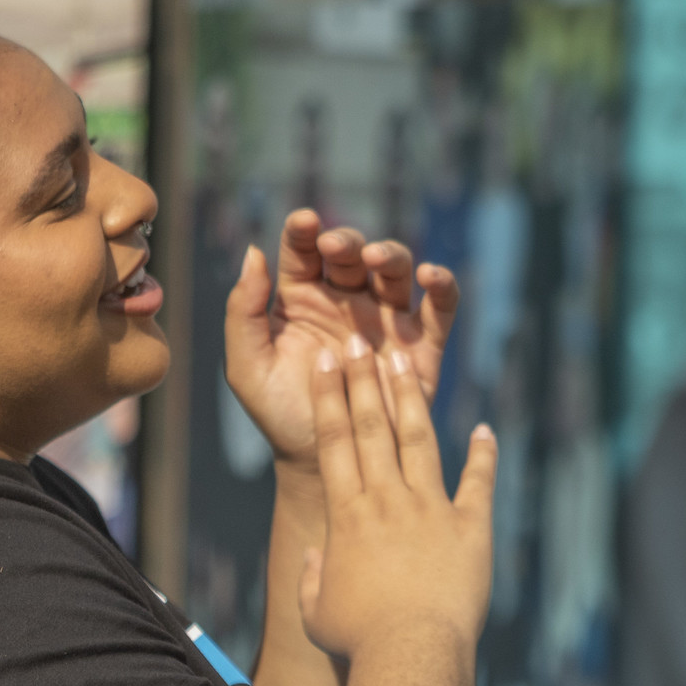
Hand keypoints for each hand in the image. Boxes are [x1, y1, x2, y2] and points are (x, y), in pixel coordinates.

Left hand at [225, 209, 458, 467]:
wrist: (325, 464)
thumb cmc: (280, 415)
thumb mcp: (247, 367)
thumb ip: (242, 311)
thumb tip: (254, 251)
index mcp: (303, 299)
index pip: (304, 252)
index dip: (304, 231)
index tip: (304, 221)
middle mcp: (347, 302)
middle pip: (353, 254)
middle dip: (347, 241)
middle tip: (336, 246)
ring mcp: (387, 320)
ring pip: (395, 271)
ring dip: (390, 255)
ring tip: (376, 258)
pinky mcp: (422, 346)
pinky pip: (440, 308)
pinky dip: (443, 285)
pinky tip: (432, 276)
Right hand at [298, 335, 493, 659]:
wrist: (412, 654)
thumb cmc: (359, 640)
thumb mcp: (317, 611)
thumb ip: (313, 577)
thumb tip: (315, 556)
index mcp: (347, 516)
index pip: (333, 443)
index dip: (329, 398)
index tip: (326, 361)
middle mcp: (387, 501)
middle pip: (372, 428)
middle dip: (363, 379)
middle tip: (359, 341)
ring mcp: (432, 511)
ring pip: (420, 440)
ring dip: (411, 398)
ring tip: (403, 360)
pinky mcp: (471, 529)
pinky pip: (479, 484)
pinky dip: (484, 456)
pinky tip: (485, 429)